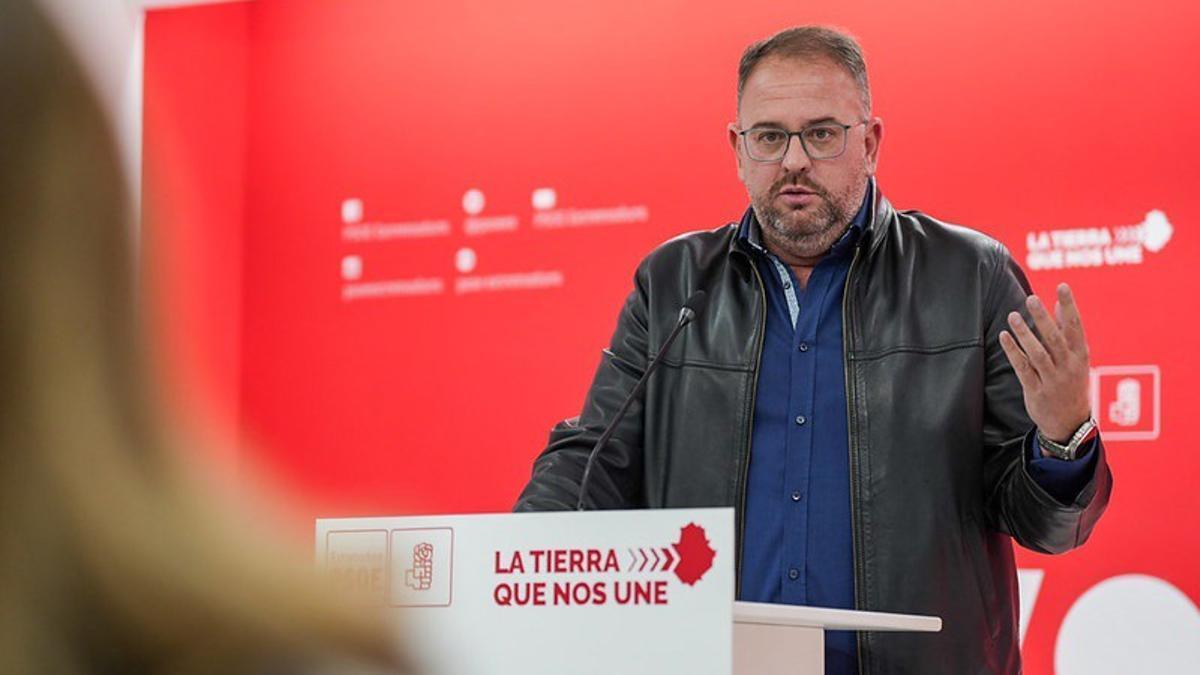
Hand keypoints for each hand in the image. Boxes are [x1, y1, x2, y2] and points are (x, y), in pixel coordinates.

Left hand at [998, 283, 1091, 442]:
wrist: (1070, 424)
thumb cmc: (1072, 384)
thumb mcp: (1077, 359)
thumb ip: (1067, 332)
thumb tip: (1060, 304)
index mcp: (1080, 357)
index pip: (1076, 327)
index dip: (1069, 306)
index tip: (1063, 286)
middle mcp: (1068, 367)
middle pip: (1055, 339)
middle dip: (1044, 318)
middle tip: (1032, 298)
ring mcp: (1052, 380)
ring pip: (1038, 354)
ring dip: (1025, 334)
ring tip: (1013, 315)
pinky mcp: (1035, 390)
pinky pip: (1023, 368)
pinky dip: (1013, 352)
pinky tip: (1004, 336)